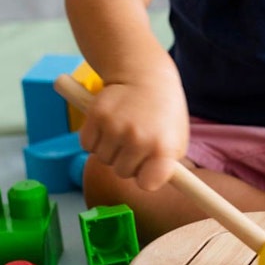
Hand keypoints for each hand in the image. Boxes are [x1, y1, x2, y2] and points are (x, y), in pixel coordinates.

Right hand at [77, 74, 188, 191]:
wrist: (146, 77)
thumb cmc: (164, 114)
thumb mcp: (177, 140)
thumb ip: (167, 166)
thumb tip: (153, 187)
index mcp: (163, 148)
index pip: (147, 184)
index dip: (145, 178)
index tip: (146, 170)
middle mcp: (139, 139)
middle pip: (122, 173)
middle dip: (126, 162)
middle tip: (135, 142)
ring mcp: (116, 127)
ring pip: (103, 159)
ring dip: (110, 150)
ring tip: (124, 130)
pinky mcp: (96, 116)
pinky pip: (87, 144)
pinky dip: (94, 139)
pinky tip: (108, 124)